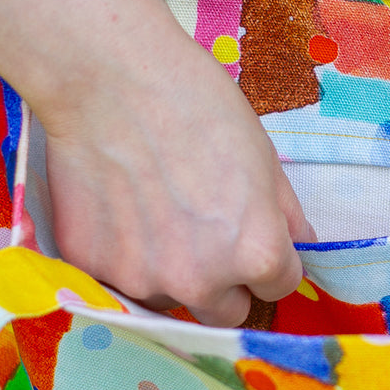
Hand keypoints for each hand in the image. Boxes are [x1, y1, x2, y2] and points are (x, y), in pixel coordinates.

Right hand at [41, 16, 312, 326]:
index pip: (279, 286)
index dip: (269, 257)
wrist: (110, 79)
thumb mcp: (263, 156)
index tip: (251, 232)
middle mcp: (201, 281)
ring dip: (169, 270)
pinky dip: (122, 254)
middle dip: (222, 280)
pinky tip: (118, 205)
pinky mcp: (91, 268)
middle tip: (202, 227)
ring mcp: (140, 279)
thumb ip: (284, 214)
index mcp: (256, 253)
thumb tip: (298, 245)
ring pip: (169, 297)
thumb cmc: (196, 104)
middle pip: (225, 310)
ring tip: (154, 207)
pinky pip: (117, 280)